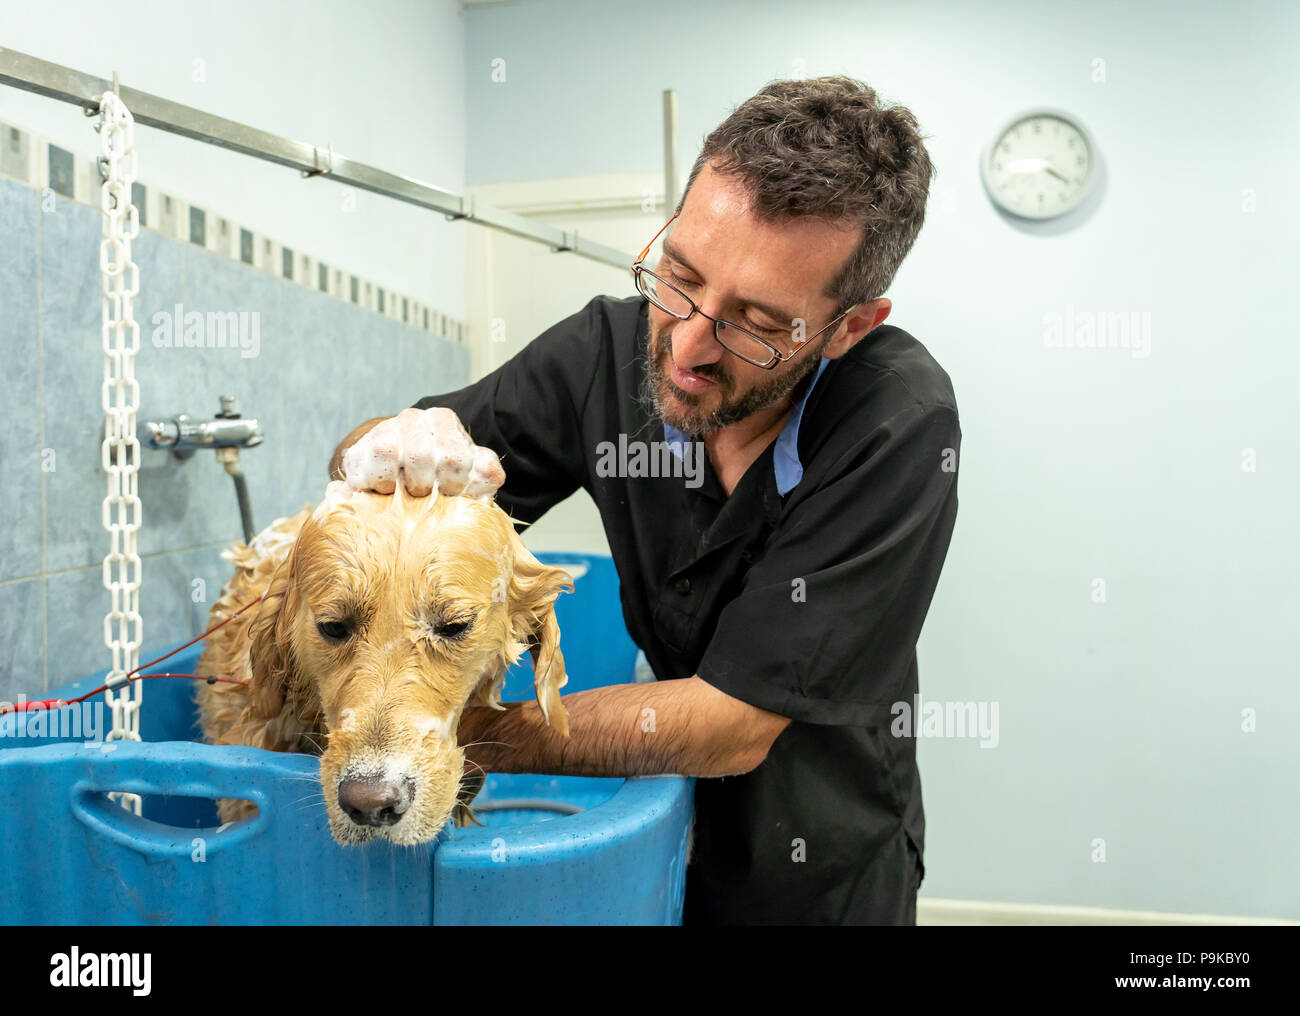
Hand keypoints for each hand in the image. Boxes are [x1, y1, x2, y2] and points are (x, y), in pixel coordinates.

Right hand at [340, 407, 504, 498]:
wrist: (405, 477)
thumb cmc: (445, 478)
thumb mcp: (473, 475)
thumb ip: (486, 473)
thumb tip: (490, 473)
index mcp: (443, 420)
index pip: (454, 455)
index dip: (454, 484)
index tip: (452, 493)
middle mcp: (411, 418)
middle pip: (419, 453)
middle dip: (425, 485)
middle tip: (425, 494)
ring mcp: (381, 431)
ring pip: (387, 450)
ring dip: (398, 484)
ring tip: (405, 492)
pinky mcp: (356, 454)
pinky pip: (362, 469)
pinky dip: (375, 488)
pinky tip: (385, 492)